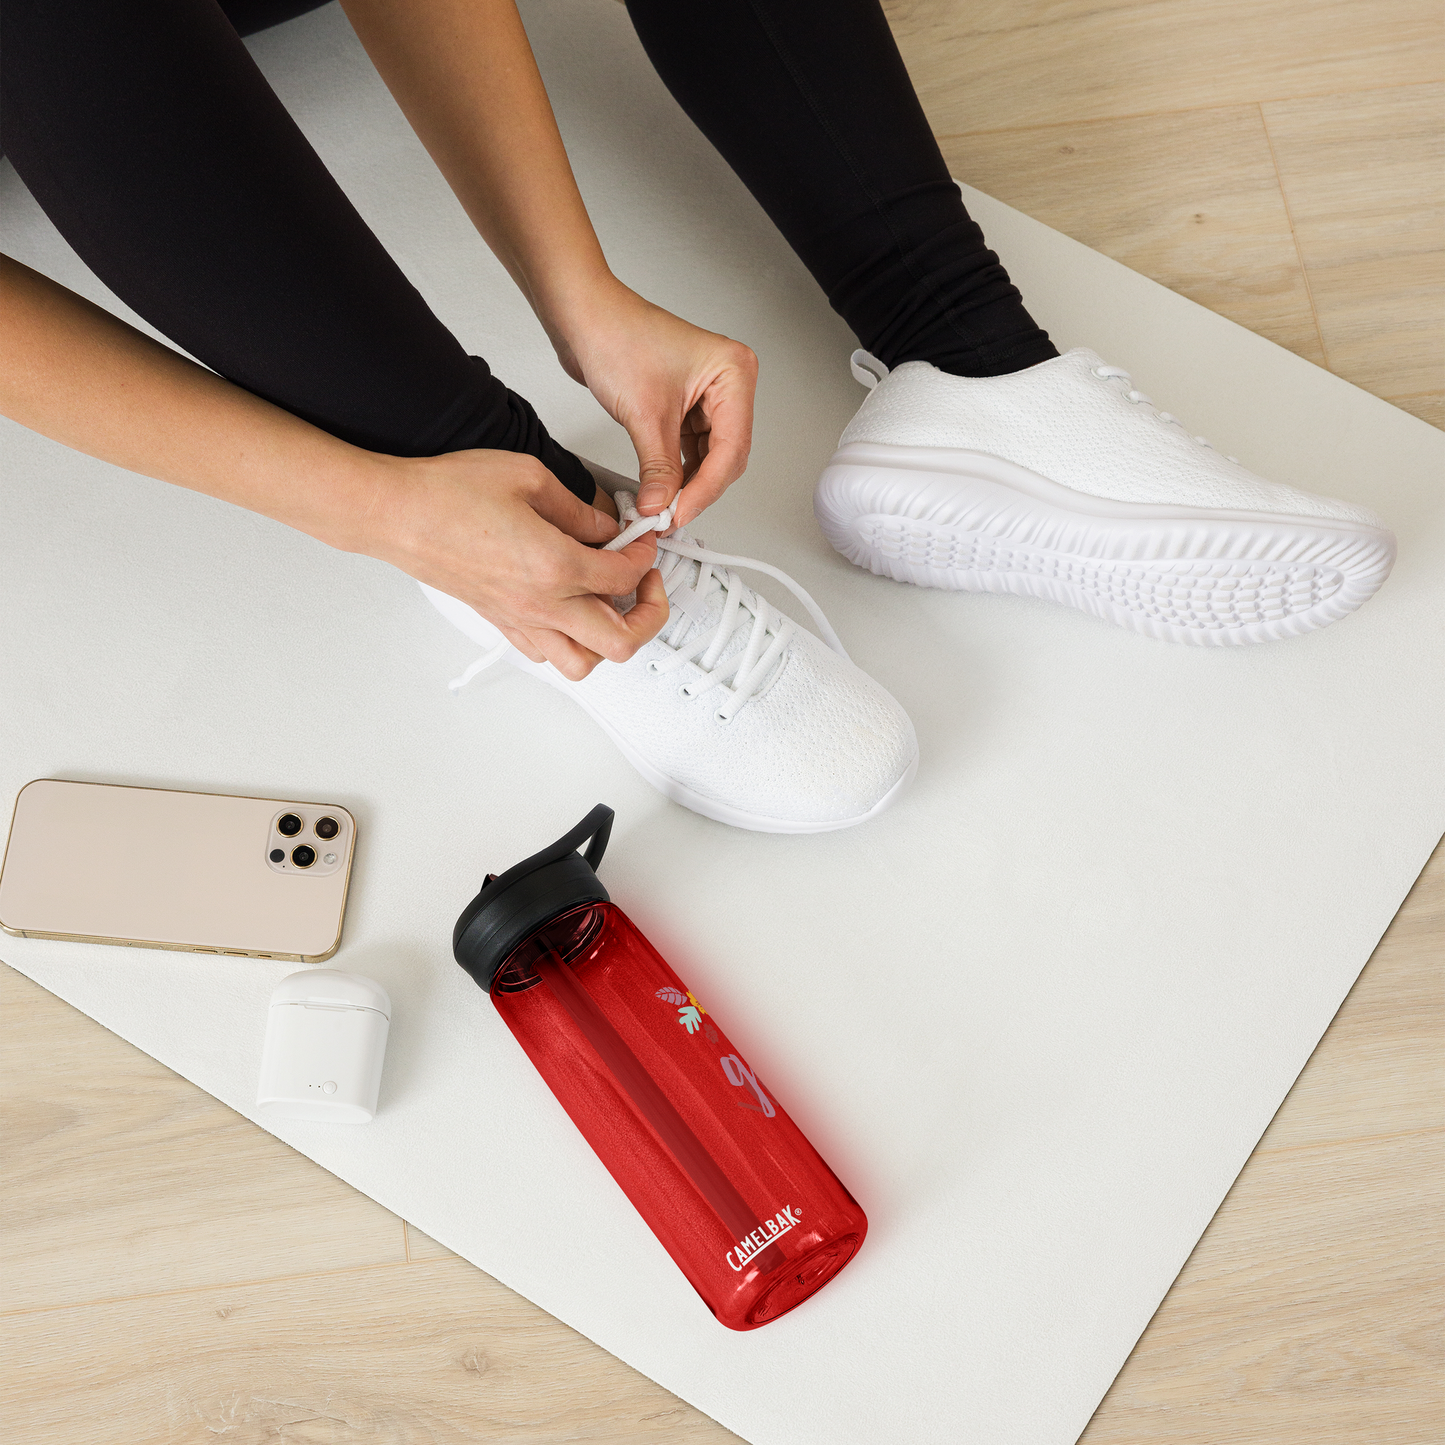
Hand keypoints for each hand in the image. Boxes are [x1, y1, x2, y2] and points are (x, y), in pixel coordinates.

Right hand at [367, 449, 667, 679]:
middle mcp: (541, 604)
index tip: (642, 539)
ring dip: (609, 640)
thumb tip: (606, 526)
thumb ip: (579, 508)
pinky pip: (548, 655)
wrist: (397, 514)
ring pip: (585, 664)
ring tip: (612, 607)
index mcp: (556, 566)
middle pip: (622, 641)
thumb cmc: (448, 494)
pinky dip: (570, 643)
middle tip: (647, 584)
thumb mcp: (529, 477)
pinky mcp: (501, 624)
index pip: (626, 576)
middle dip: (650, 614)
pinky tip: (571, 610)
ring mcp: (520, 621)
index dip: (645, 554)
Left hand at [554, 281, 756, 528]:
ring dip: (685, 483)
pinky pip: (688, 450)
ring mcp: (706, 396)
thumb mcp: (644, 413)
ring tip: (660, 506)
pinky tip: (659, 488)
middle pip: (725, 456)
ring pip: (707, 458)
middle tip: (670, 515)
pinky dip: (674, 471)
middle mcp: (726, 384)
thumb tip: (661, 507)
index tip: (679, 514)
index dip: (706, 489)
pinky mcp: (684, 406)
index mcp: (733, 373)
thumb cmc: (616, 335)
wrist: (582, 316)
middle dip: (697, 489)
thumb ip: (659, 468)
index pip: (731, 448)